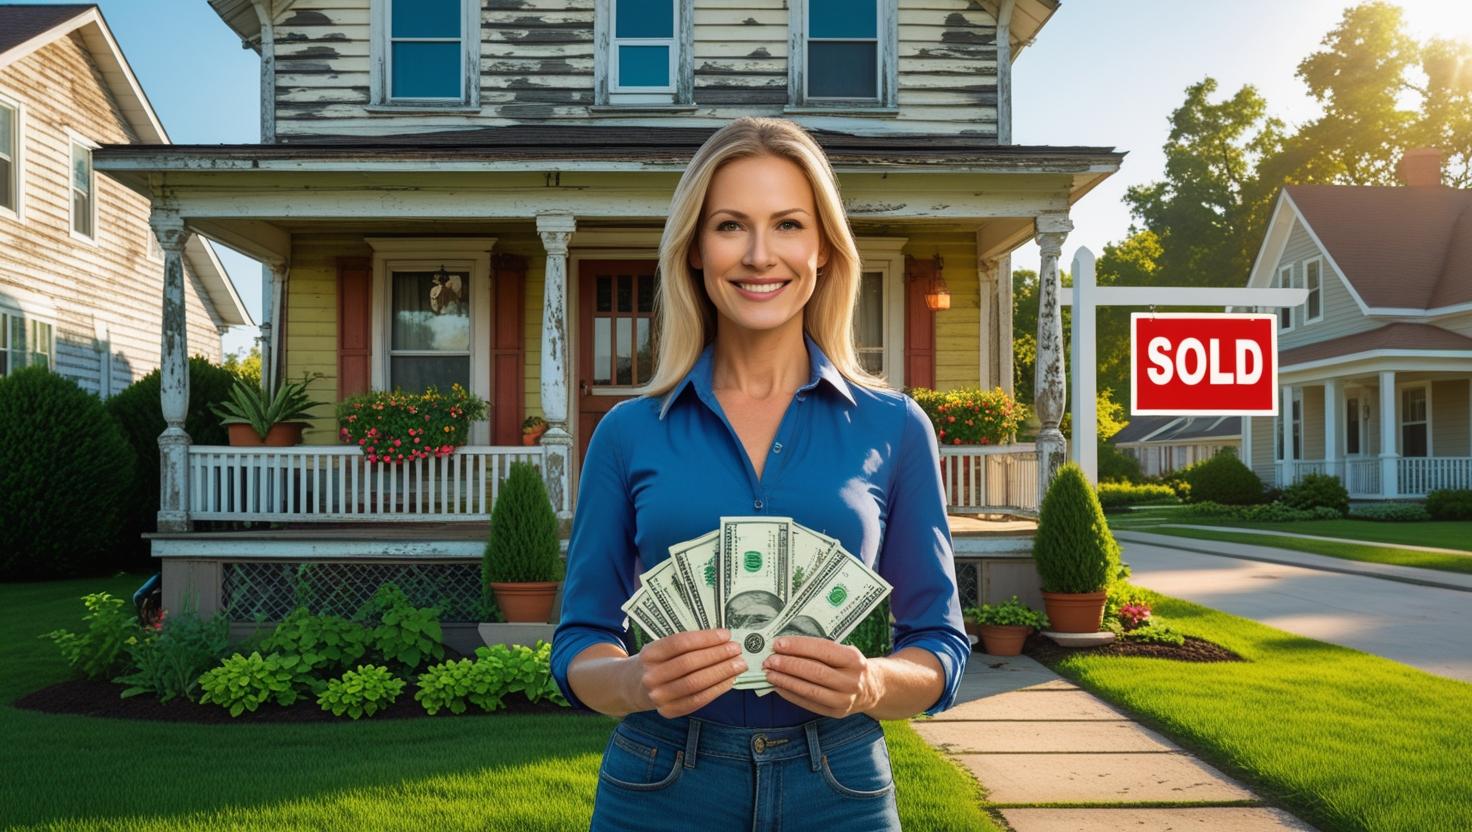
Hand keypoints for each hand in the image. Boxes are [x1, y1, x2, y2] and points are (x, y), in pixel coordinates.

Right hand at [627, 628, 744, 718]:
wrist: (635, 687)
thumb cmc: (657, 662)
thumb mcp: (662, 648)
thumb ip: (686, 644)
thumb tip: (722, 640)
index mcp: (649, 653)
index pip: (680, 643)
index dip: (705, 639)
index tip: (726, 635)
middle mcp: (651, 676)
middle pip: (689, 663)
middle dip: (717, 655)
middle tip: (736, 649)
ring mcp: (658, 696)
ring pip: (695, 683)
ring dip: (721, 673)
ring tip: (738, 664)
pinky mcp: (669, 711)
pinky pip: (697, 700)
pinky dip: (717, 690)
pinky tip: (730, 680)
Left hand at [761, 636, 882, 717]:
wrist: (870, 689)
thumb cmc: (849, 666)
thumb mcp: (843, 651)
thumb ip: (820, 649)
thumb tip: (785, 646)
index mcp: (853, 659)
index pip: (823, 650)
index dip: (798, 646)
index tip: (778, 644)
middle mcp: (851, 680)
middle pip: (815, 671)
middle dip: (788, 665)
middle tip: (770, 660)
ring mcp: (844, 699)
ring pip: (810, 690)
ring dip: (786, 681)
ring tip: (769, 673)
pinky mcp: (835, 713)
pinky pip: (808, 703)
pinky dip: (790, 694)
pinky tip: (778, 686)